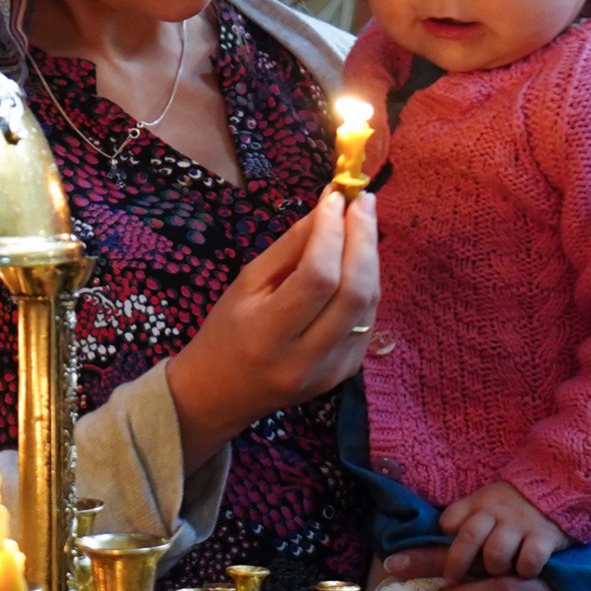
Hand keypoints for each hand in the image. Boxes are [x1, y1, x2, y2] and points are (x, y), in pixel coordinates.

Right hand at [164, 190, 378, 465]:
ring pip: (369, 305)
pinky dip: (367, 284)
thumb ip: (290, 247)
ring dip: (370, 258)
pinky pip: (367, 320)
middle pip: (354, 292)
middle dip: (364, 239)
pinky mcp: (347, 373)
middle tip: (363, 201)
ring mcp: (331, 370)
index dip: (333, 233)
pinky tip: (357, 262)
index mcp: (268, 334)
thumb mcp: (246, 283)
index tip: (336, 196)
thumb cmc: (225, 331)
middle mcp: (306, 358)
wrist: (220, 393)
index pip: (317, 277)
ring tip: (362, 223)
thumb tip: (328, 207)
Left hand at [439, 480, 572, 579]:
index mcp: (478, 502)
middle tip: (452, 579)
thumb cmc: (514, 504)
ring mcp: (521, 524)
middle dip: (457, 563)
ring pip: (496, 553)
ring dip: (495, 567)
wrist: (559, 485)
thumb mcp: (486, 501)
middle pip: (468, 538)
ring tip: (501, 570)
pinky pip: (530, 560)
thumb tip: (438, 544)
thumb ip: (466, 517)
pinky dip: (526, 570)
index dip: (444, 538)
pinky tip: (526, 571)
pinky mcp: (545, 536)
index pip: (450, 520)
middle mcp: (496, 512)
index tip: (444, 552)